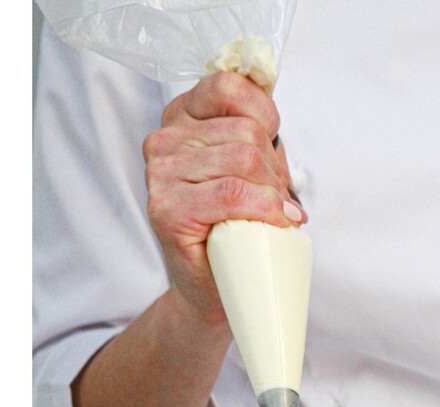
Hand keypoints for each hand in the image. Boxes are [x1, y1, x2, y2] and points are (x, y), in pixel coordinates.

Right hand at [142, 71, 306, 324]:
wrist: (215, 288)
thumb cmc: (235, 228)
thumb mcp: (252, 170)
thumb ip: (258, 134)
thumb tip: (273, 108)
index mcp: (182, 118)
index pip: (229, 86)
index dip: (265, 115)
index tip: (274, 148)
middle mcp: (164, 140)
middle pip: (245, 130)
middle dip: (275, 169)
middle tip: (279, 201)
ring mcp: (160, 174)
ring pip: (244, 160)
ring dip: (273, 193)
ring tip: (276, 216)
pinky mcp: (167, 210)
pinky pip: (231, 194)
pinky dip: (265, 209)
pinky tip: (277, 223)